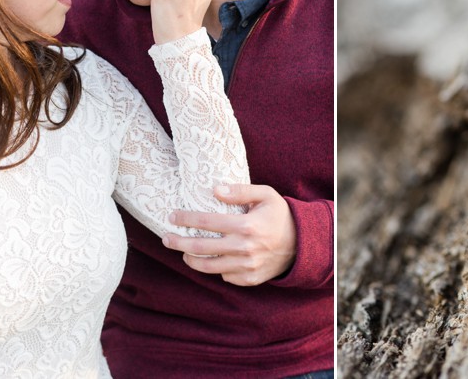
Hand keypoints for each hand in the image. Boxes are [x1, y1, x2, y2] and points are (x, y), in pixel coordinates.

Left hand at [163, 184, 296, 285]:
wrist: (301, 244)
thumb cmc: (279, 215)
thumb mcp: (266, 195)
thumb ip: (240, 191)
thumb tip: (215, 189)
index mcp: (247, 225)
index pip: (207, 221)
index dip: (186, 218)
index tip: (171, 216)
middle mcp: (244, 248)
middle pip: (201, 247)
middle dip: (178, 242)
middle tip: (166, 238)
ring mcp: (246, 267)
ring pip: (208, 266)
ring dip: (191, 259)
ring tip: (183, 251)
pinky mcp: (249, 279)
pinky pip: (224, 276)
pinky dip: (216, 268)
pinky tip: (212, 259)